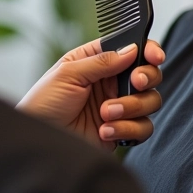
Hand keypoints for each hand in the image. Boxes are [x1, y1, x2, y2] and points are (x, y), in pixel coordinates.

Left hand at [16, 39, 163, 150]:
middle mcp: (113, 82)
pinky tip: (105, 131)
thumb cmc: (43, 103)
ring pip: (150, 101)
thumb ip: (102, 61)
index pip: (133, 50)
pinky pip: (143, 128)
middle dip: (146, 78)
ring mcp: (119, 107)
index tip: (154, 56)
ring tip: (105, 114)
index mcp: (100, 61)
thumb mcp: (68, 74)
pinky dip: (128, 129)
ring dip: (132, 106)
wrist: (38, 143)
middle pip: (149, 74)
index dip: (149, 50)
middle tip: (134, 83)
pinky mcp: (121, 131)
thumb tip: (132, 49)